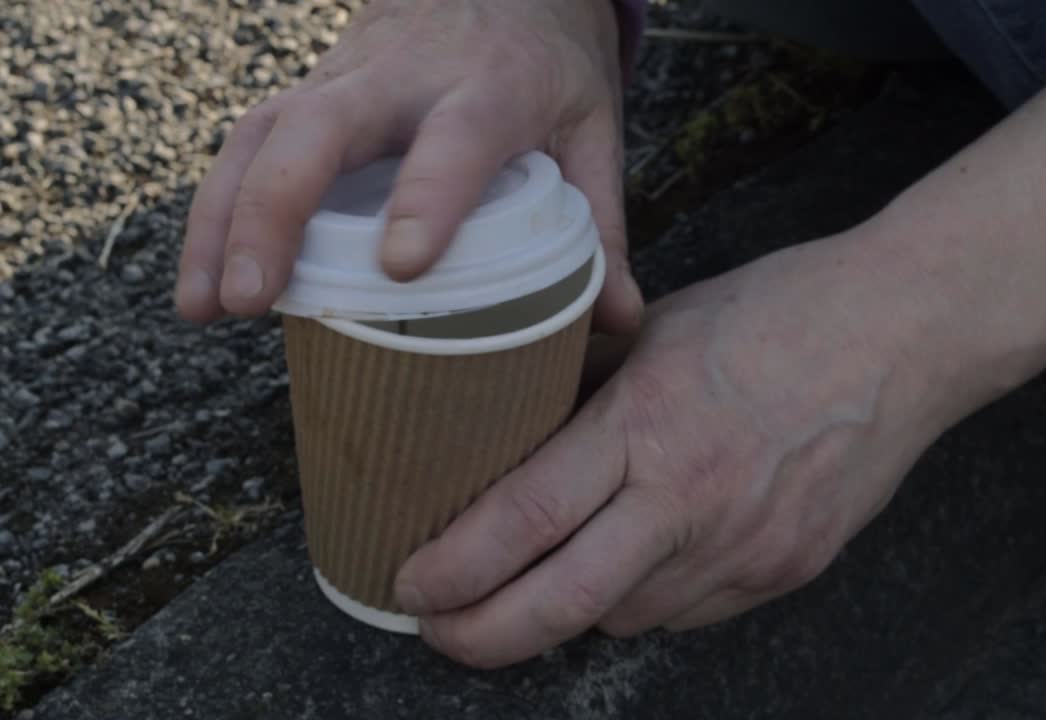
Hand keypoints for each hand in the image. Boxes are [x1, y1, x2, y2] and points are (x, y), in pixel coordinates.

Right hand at [175, 0, 643, 333]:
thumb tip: (616, 319)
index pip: (457, 136)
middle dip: (278, 209)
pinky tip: (202, 281)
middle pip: (323, 129)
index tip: (401, 265)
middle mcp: (403, 76)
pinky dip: (215, 210)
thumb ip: (603, 224)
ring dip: (223, 219)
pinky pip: (246, 144)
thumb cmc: (546, 66)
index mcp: (493, 84)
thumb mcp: (591, 129)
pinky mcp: (308, 92)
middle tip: (254, 297)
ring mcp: (343, 78)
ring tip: (207, 307)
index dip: (428, 194)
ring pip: (264, 135)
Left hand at [393, 230, 954, 667]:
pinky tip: (637, 562)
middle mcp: (694, 497)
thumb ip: (588, 380)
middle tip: (441, 630)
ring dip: (570, 609)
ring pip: (624, 617)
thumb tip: (513, 410)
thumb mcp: (664, 327)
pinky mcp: (786, 571)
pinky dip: (645, 599)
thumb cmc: (784, 311)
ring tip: (540, 581)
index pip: (527, 515)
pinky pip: (688, 613)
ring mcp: (746, 546)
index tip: (412, 583)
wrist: (907, 333)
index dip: (456, 566)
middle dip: (484, 634)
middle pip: (564, 601)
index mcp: (651, 421)